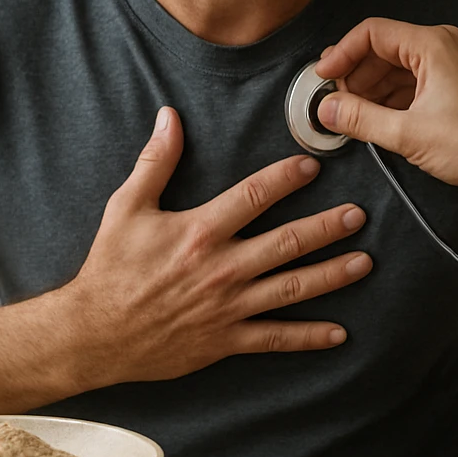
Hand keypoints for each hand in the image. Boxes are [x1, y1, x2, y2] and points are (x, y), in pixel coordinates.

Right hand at [61, 107, 372, 387]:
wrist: (93, 333)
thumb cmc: (110, 268)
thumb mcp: (126, 207)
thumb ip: (155, 161)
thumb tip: (170, 116)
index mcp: (200, 231)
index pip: (253, 197)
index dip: (285, 179)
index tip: (312, 165)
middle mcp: (221, 268)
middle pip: (286, 243)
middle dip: (327, 227)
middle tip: (359, 215)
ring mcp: (228, 307)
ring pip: (291, 289)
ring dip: (331, 275)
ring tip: (365, 262)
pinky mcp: (226, 340)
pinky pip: (275, 337)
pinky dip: (308, 337)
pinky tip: (339, 333)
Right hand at [314, 18, 457, 195]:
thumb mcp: (409, 135)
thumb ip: (361, 119)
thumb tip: (325, 109)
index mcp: (432, 45)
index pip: (372, 33)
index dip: (341, 54)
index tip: (322, 78)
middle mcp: (439, 45)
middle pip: (380, 48)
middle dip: (354, 75)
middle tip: (335, 104)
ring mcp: (446, 63)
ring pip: (392, 66)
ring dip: (369, 89)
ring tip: (351, 116)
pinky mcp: (449, 82)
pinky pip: (408, 81)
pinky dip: (388, 97)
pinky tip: (374, 120)